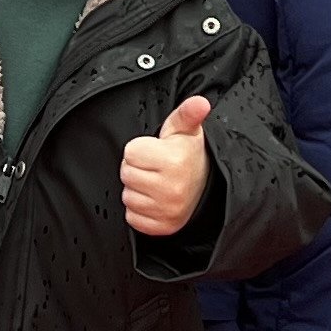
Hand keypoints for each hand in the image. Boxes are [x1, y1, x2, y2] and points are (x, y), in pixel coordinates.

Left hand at [121, 95, 213, 240]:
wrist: (205, 187)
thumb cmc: (188, 155)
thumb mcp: (186, 130)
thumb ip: (187, 113)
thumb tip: (200, 102)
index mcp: (174, 160)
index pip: (130, 152)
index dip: (140, 149)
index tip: (155, 152)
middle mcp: (171, 188)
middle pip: (126, 174)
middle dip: (137, 168)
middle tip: (155, 167)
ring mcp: (167, 210)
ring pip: (127, 197)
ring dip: (137, 190)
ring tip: (156, 183)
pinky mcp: (162, 227)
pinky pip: (132, 217)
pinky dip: (140, 210)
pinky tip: (155, 200)